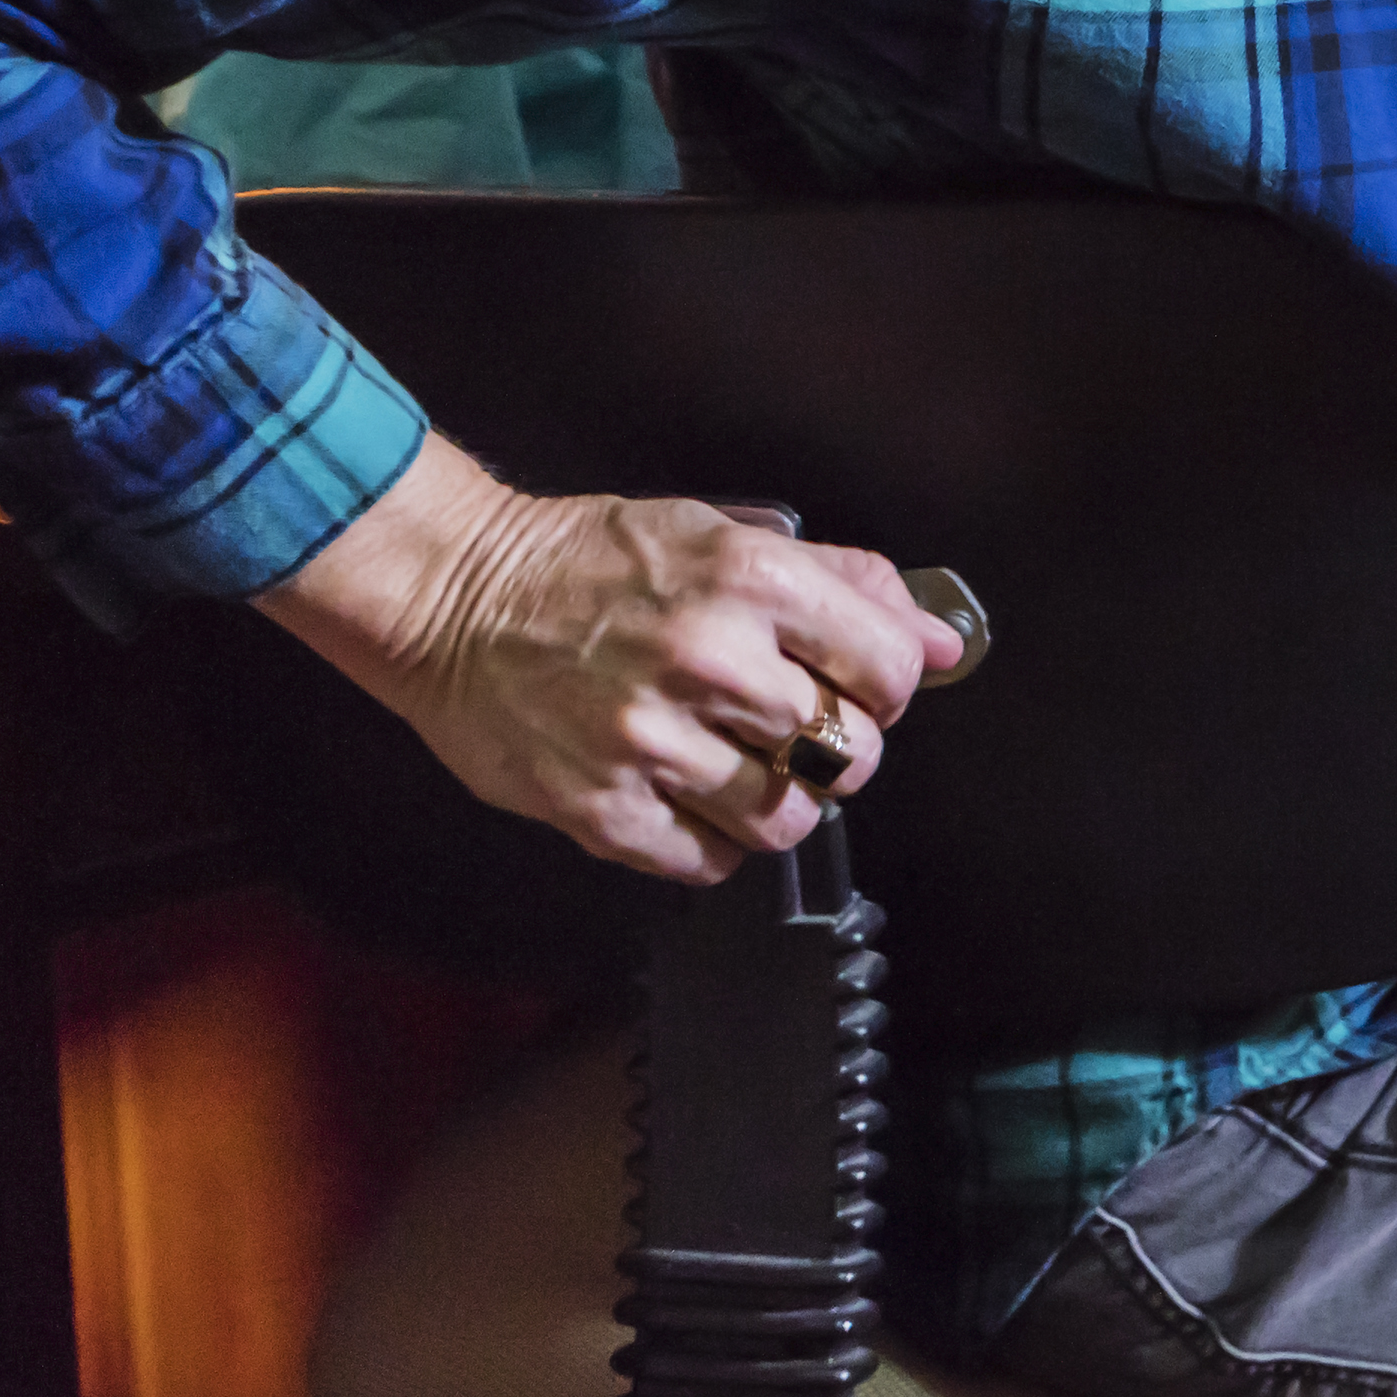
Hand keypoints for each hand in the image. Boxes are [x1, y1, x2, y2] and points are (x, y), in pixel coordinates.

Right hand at [257, 433, 971, 884]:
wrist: (455, 597)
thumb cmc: (594, 563)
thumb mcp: (727, 536)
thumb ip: (845, 584)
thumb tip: (942, 643)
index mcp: (751, 580)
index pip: (888, 670)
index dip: (887, 687)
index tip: (860, 686)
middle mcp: (709, 661)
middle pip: (848, 754)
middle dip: (836, 747)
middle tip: (792, 725)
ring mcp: (652, 742)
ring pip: (787, 819)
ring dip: (777, 799)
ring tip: (736, 761)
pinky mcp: (601, 809)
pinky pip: (709, 861)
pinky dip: (712, 838)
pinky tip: (686, 792)